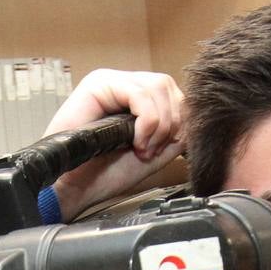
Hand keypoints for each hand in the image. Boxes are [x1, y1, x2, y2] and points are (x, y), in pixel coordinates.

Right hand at [44, 68, 184, 220]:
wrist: (77, 187)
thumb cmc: (106, 173)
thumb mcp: (154, 154)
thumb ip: (174, 135)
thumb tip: (193, 121)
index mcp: (138, 100)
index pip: (175, 95)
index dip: (180, 122)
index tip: (166, 149)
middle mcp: (125, 86)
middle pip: (169, 86)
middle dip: (171, 123)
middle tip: (152, 150)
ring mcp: (112, 82)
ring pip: (158, 86)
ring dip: (158, 125)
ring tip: (141, 148)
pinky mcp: (99, 84)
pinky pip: (139, 94)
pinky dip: (146, 122)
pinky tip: (135, 142)